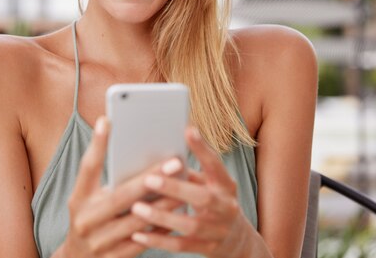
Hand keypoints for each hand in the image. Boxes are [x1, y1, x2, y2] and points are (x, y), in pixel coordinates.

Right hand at [58, 116, 182, 257]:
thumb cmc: (90, 216)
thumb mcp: (87, 196)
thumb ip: (101, 172)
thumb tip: (119, 136)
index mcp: (78, 198)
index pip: (88, 167)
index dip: (98, 144)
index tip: (109, 120)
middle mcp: (86, 219)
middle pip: (121, 196)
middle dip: (151, 177)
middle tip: (175, 161)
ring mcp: (100, 242)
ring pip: (138, 219)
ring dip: (164, 202)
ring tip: (184, 185)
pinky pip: (144, 241)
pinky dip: (162, 225)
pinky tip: (178, 212)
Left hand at [129, 127, 256, 257]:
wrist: (238, 241)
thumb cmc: (214, 202)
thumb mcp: (210, 185)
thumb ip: (189, 174)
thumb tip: (162, 156)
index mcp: (225, 186)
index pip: (215, 165)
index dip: (203, 148)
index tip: (187, 130)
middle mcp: (226, 207)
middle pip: (202, 198)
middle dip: (175, 188)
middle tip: (149, 179)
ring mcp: (218, 230)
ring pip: (189, 225)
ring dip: (161, 217)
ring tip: (136, 207)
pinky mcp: (207, 249)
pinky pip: (180, 246)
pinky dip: (158, 241)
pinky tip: (138, 234)